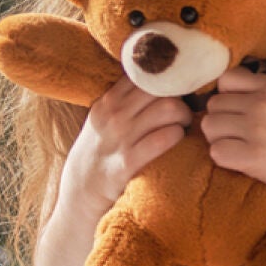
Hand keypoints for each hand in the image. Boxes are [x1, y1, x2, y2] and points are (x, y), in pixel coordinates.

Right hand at [57, 77, 193, 219]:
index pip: (145, 72)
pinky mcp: (128, 162)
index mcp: (108, 100)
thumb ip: (126, 101)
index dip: (167, 77)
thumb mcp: (103, 120)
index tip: (177, 88)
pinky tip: (177, 141)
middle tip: (185, 110)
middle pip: (161, 86)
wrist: (80, 193)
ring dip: (184, 116)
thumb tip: (161, 81)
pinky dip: (178, 136)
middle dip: (180, 96)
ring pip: (169, 108)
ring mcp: (120, 138)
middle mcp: (113, 114)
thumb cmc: (100, 153)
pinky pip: (164, 138)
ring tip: (183, 126)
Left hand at [198, 67, 265, 207]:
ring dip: (219, 138)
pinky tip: (239, 160)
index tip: (237, 110)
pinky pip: (216, 152)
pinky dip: (223, 158)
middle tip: (238, 134)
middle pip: (213, 105)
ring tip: (237, 147)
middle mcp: (261, 105)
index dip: (227, 95)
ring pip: (209, 126)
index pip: (226, 79)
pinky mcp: (252, 158)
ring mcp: (256, 130)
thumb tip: (250, 81)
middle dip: (222, 120)